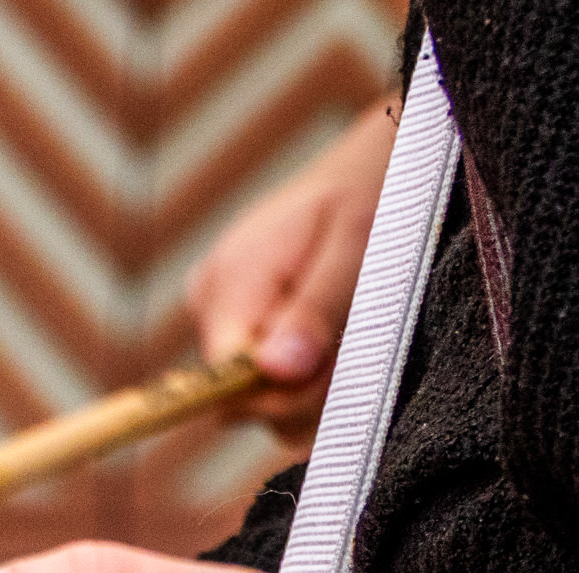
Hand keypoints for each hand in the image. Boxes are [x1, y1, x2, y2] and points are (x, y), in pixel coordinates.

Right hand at [184, 94, 397, 450]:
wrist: (365, 170)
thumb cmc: (369, 195)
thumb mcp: (356, 246)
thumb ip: (315, 310)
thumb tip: (276, 371)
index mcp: (231, 280)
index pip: (227, 379)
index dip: (282, 392)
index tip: (336, 366)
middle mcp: (209, 302)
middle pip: (240, 396)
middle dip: (306, 387)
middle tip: (358, 341)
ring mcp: (217, 315)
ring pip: (257, 394)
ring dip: (312, 383)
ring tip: (350, 331)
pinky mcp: (236, 325)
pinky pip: (264, 377)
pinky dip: (306, 373)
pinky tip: (333, 334)